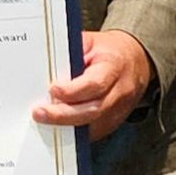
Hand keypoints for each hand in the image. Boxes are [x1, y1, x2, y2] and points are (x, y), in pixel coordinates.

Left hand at [31, 30, 153, 137]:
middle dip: (63, 115)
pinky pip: (93, 132)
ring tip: (45, 121)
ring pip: (92, 126)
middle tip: (40, 113)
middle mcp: (120, 91)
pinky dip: (75, 132)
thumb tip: (46, 62)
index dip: (73, 90)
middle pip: (92, 110)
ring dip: (66, 125)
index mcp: (114, 66)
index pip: (95, 83)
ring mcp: (119, 110)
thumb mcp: (91, 42)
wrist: (135, 61)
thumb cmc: (109, 52)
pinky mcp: (114, 122)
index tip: (53, 89)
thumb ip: (71, 51)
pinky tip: (59, 126)